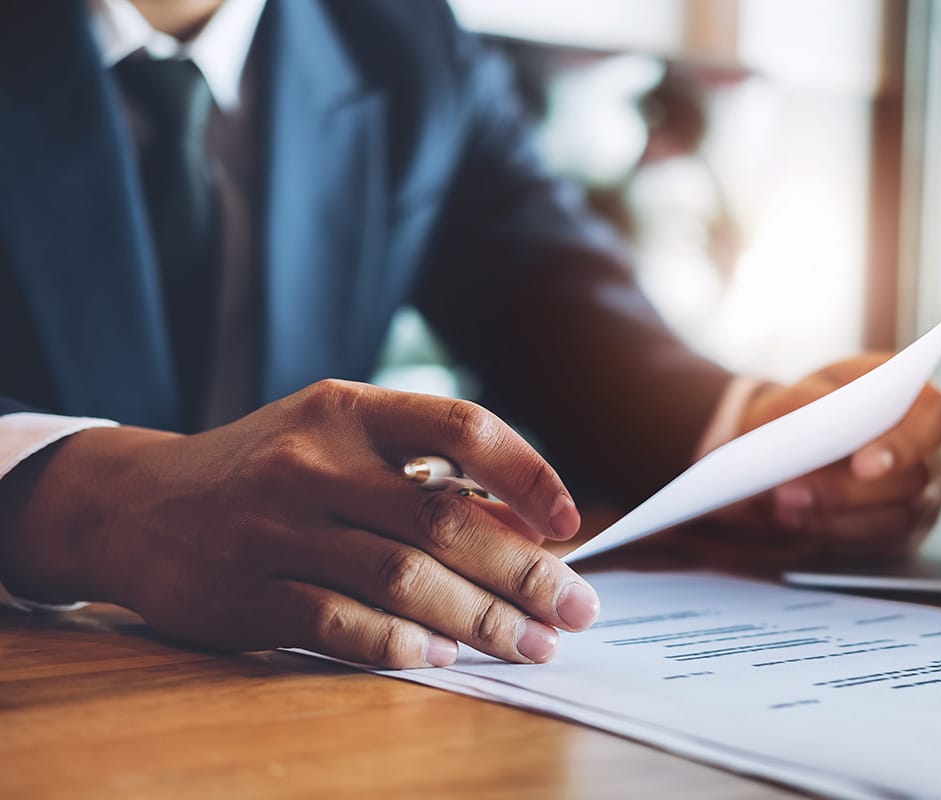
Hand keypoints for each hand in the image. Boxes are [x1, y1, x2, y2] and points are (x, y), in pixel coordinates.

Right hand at [0, 380, 599, 667]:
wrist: (136, 503)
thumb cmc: (267, 471)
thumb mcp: (338, 444)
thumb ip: (423, 475)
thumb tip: (525, 529)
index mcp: (349, 409)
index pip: (461, 426)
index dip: (527, 473)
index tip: (568, 524)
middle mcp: (314, 460)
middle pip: (443, 518)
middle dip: (524, 571)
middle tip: (575, 610)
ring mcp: (274, 526)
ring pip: (402, 577)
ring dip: (480, 619)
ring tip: (530, 644)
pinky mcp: (244, 590)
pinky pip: (339, 622)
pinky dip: (400, 643)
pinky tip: (443, 656)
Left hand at [723, 354, 940, 557]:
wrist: (795, 444)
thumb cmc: (805, 411)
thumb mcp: (797, 396)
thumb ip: (803, 404)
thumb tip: (811, 430)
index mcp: (919, 400)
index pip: (935, 416)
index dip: (903, 444)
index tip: (862, 466)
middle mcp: (932, 449)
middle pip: (912, 479)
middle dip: (846, 490)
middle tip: (789, 492)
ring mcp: (925, 495)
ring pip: (895, 520)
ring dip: (834, 517)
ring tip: (783, 507)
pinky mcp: (905, 532)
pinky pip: (880, 544)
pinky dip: (834, 535)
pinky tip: (797, 522)